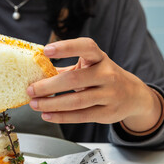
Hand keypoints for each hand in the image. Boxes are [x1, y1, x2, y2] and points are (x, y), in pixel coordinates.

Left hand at [27, 38, 160, 132]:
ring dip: (51, 104)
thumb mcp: (89, 66)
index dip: (66, 47)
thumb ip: (65, 69)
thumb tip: (35, 73)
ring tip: (35, 104)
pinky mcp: (108, 112)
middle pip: (74, 80)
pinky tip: (47, 115)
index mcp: (99, 58)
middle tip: (30, 90)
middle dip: (48, 86)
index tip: (45, 50)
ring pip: (76, 101)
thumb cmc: (103, 77)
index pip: (85, 47)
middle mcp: (107, 74)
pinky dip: (61, 117)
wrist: (133, 95)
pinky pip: (81, 116)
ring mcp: (109, 94)